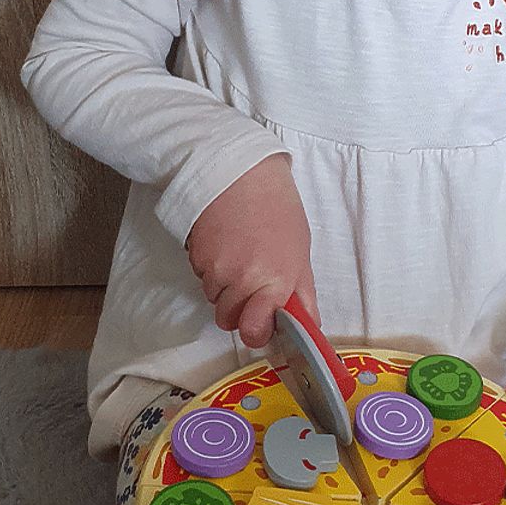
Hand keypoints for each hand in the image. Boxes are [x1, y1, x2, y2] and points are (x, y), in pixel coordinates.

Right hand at [185, 154, 317, 348]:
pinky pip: (202, 277)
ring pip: (214, 298)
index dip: (256, 331)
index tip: (261, 321)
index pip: (254, 332)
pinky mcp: (195, 256)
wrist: (241, 173)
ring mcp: (215, 269)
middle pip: (228, 320)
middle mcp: (242, 280)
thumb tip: (310, 326)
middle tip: (250, 284)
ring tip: (238, 254)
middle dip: (238, 309)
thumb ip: (302, 293)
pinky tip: (224, 244)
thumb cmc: (277, 209)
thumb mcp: (300, 252)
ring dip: (224, 286)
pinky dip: (211, 268)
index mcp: (275, 281)